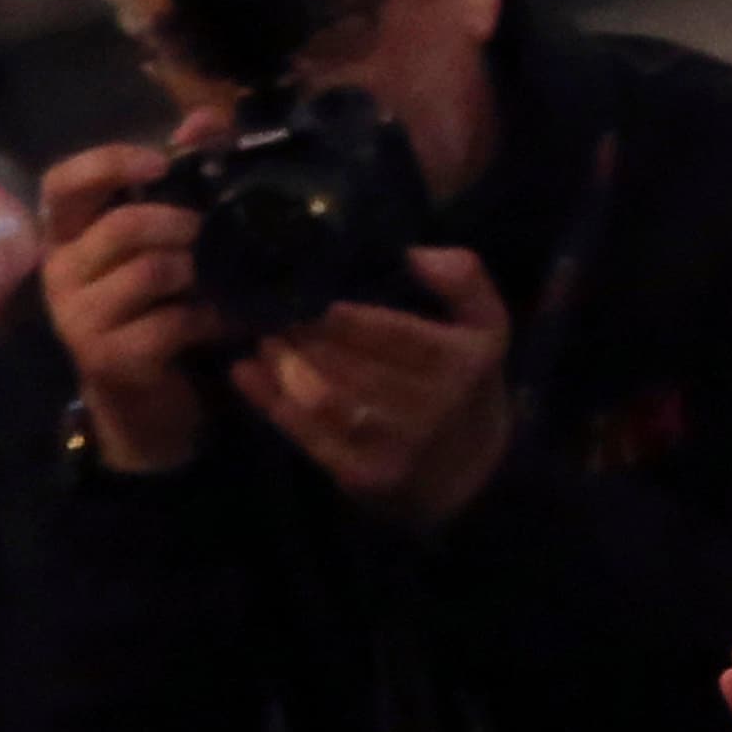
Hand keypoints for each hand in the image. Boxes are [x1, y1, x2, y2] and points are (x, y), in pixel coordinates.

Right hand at [41, 141, 213, 471]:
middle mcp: (60, 275)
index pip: (62, 184)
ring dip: (203, 270)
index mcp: (65, 238)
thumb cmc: (150, 313)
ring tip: (229, 276)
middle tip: (217, 233)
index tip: (159, 162)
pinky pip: (173, 322)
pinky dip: (213, 316)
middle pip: (124, 225)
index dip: (107, 164)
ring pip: (153, 271)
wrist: (141, 405)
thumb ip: (175, 183)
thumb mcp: (158, 247)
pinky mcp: (111, 360)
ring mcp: (79, 321)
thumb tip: (205, 119)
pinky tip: (231, 318)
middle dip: (183, 223)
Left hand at [230, 248, 511, 528]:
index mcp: (462, 364)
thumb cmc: (467, 386)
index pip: (399, 336)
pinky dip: (272, 403)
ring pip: (328, 399)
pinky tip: (246, 374)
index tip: (315, 298)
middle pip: (357, 367)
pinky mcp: (362, 477)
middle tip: (275, 312)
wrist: (472, 479)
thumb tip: (414, 252)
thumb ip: (463, 278)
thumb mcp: (485, 326)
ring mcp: (395, 448)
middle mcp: (431, 409)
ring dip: (286, 366)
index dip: (351, 319)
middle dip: (310, 338)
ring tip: (264, 338)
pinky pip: (309, 436)